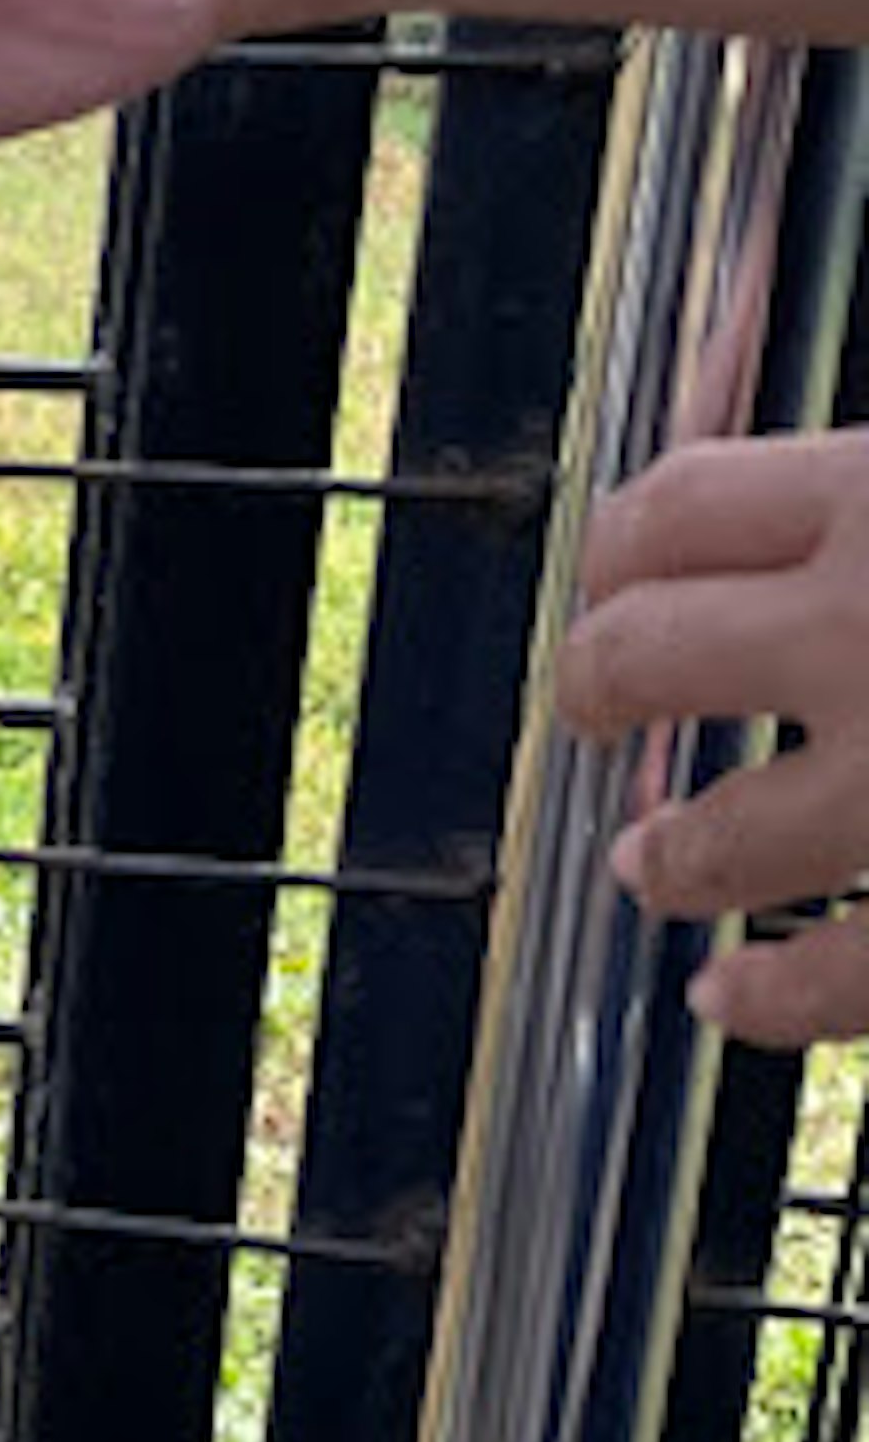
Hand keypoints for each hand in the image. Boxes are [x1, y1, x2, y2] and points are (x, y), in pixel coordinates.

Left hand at [557, 431, 868, 1045]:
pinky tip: (730, 999)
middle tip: (599, 707)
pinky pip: (840, 979)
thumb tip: (792, 439)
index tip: (624, 573)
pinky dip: (776, 1001)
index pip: (676, 511)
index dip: (624, 552)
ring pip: (715, 847)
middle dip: (602, 686)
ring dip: (670, 861)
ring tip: (652, 865)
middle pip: (642, 657)